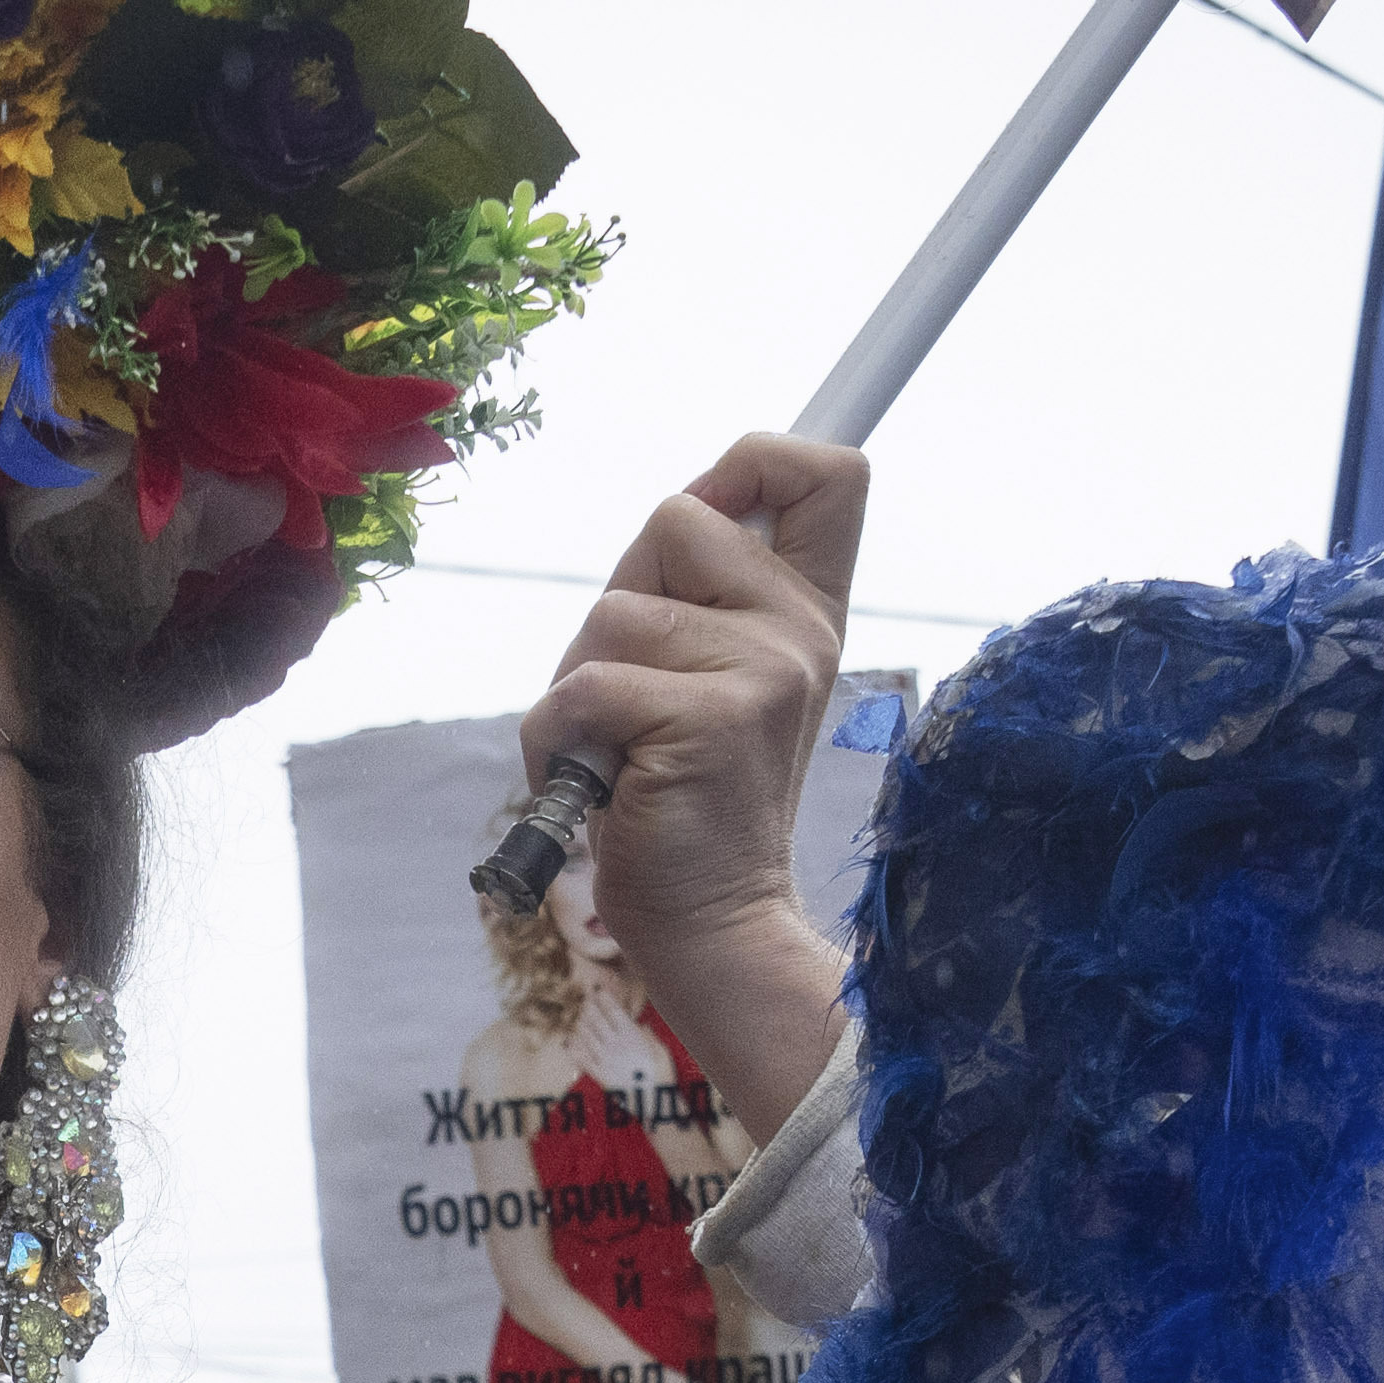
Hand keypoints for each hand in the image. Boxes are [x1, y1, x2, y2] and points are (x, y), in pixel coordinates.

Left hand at [513, 437, 865, 1140]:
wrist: (711, 922)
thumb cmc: (683, 802)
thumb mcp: (707, 681)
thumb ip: (698, 597)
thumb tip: (676, 507)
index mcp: (806, 610)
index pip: (824, 472)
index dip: (755, 460)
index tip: (711, 513)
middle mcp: (799, 629)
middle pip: (674, 518)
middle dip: (619, 603)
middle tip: (635, 698)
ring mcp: (763, 672)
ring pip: (613, 612)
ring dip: (577, 687)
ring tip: (617, 755)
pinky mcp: (709, 719)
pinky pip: (584, 686)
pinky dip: (558, 740)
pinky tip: (600, 788)